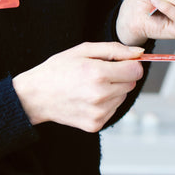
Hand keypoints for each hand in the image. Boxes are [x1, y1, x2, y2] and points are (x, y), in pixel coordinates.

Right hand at [13, 42, 144, 131]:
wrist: (35, 96)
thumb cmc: (58, 70)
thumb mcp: (84, 50)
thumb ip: (115, 49)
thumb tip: (139, 53)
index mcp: (98, 74)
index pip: (136, 71)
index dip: (130, 64)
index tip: (118, 62)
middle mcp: (100, 96)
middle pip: (131, 84)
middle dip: (121, 76)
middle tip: (99, 73)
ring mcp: (98, 113)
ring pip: (123, 97)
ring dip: (114, 90)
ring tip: (91, 86)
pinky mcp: (95, 125)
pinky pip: (113, 109)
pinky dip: (106, 103)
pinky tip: (88, 98)